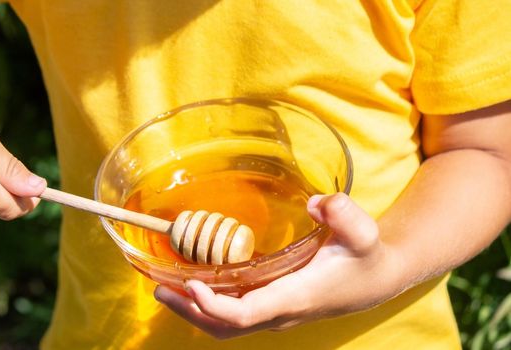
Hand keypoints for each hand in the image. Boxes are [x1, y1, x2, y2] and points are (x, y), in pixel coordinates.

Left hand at [154, 193, 403, 338]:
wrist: (373, 280)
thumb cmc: (364, 257)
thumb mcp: (363, 232)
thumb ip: (344, 214)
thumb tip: (316, 203)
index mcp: (295, 296)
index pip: (248, 313)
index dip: (216, 305)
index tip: (191, 286)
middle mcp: (279, 312)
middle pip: (227, 326)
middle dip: (191, 312)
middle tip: (159, 289)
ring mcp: (273, 313)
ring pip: (227, 325)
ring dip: (194, 311)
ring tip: (164, 288)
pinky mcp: (270, 307)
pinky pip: (233, 315)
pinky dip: (208, 306)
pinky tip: (192, 284)